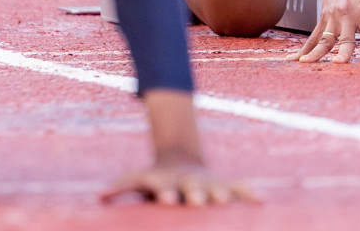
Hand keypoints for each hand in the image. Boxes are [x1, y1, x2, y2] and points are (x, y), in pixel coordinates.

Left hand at [102, 159, 257, 205]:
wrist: (177, 159)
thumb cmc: (154, 179)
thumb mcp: (137, 179)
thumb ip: (121, 187)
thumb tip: (100, 196)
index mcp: (166, 183)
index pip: (165, 188)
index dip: (166, 194)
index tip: (167, 200)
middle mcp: (188, 182)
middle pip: (192, 188)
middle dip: (196, 193)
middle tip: (200, 200)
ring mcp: (206, 182)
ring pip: (216, 187)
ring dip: (222, 193)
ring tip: (225, 199)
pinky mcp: (221, 184)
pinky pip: (237, 188)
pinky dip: (247, 193)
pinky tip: (260, 200)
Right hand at [294, 0, 359, 63]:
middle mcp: (348, 15)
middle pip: (346, 39)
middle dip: (343, 52)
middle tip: (339, 63)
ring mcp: (333, 17)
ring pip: (324, 39)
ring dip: (315, 52)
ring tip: (307, 63)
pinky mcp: (323, 17)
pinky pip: (313, 36)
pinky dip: (304, 48)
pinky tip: (295, 59)